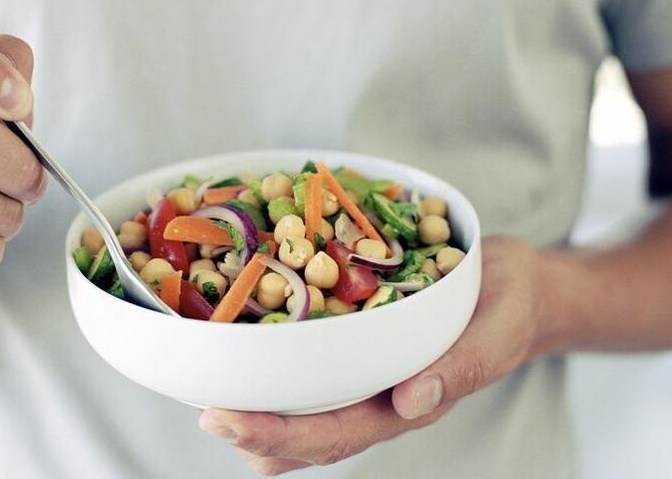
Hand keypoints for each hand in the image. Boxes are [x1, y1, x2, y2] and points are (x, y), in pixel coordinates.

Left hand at [199, 236, 546, 474]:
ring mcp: (364, 374)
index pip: (337, 435)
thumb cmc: (508, 306)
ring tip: (206, 390)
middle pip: (307, 433)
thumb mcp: (500, 328)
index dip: (278, 435)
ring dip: (256, 406)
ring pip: (301, 409)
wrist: (515, 285)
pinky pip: (308, 365)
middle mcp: (377, 396)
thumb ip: (465, 366)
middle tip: (204, 410)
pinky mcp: (356, 342)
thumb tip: (410, 402)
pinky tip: (240, 347)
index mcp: (409, 401)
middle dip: (253, 430)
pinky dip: (271, 364)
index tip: (226, 420)